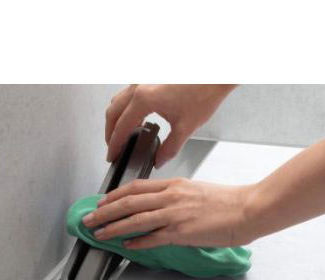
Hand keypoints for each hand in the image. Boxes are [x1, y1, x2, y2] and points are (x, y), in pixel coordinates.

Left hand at [82, 178, 254, 248]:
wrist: (246, 209)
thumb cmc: (225, 202)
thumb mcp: (194, 191)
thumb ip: (174, 197)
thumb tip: (157, 208)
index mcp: (173, 185)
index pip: (135, 188)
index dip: (113, 196)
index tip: (100, 203)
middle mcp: (170, 197)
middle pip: (128, 203)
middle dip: (104, 213)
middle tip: (89, 220)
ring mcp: (174, 214)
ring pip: (135, 220)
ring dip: (113, 228)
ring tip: (99, 234)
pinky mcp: (181, 231)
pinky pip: (153, 237)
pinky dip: (137, 242)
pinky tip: (126, 245)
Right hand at [105, 84, 236, 166]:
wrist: (217, 71)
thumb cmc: (204, 91)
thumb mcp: (186, 128)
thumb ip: (169, 149)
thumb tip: (159, 160)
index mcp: (144, 100)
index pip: (120, 127)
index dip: (114, 145)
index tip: (112, 156)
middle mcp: (139, 86)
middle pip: (112, 112)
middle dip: (110, 133)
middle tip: (114, 148)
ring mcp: (143, 79)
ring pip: (118, 101)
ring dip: (117, 119)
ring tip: (124, 135)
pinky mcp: (150, 77)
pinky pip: (128, 93)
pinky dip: (126, 108)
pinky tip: (138, 118)